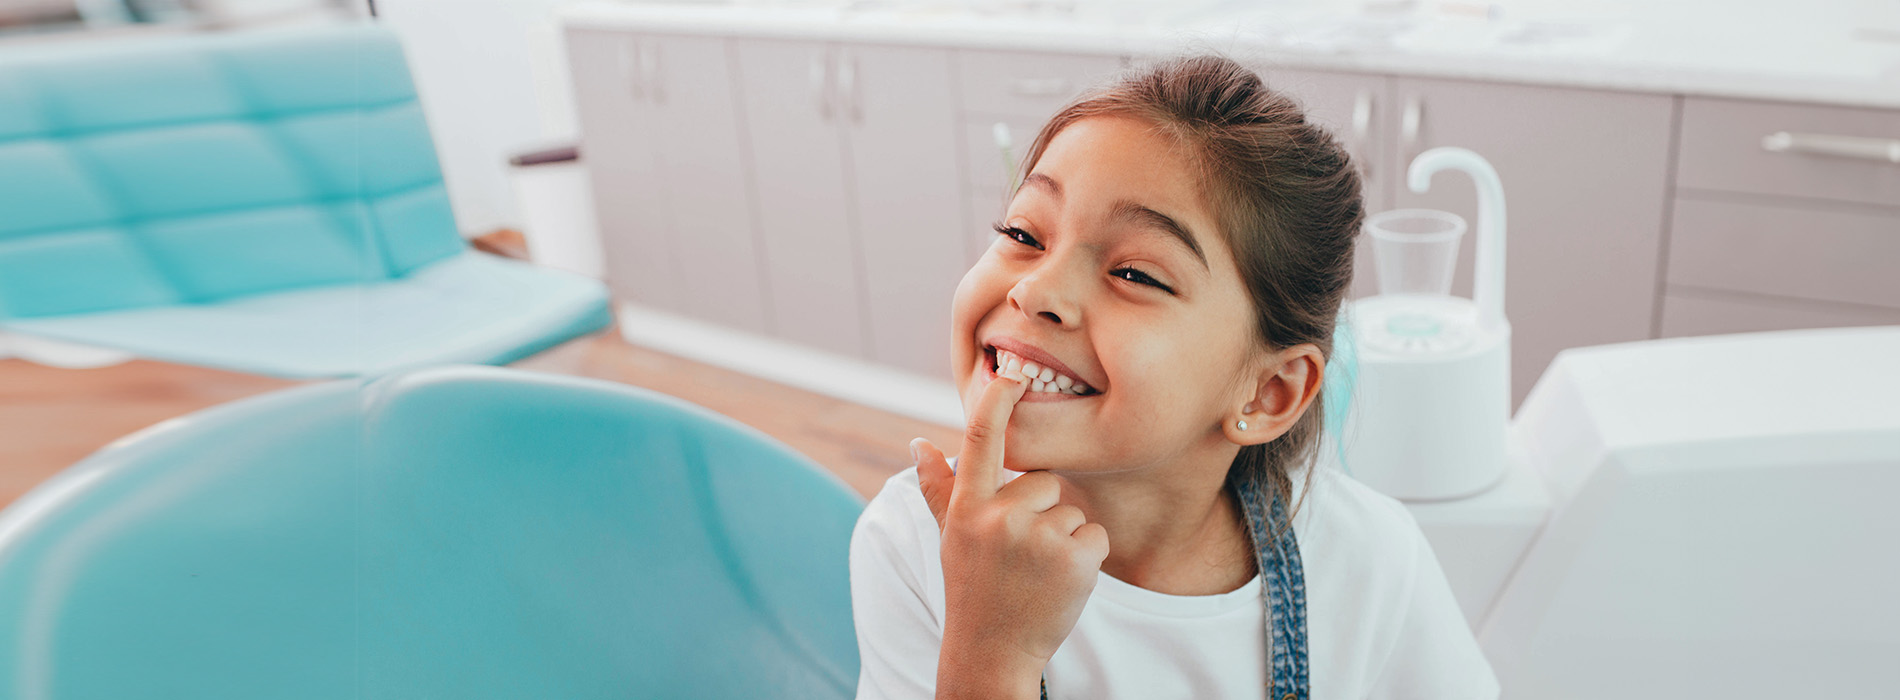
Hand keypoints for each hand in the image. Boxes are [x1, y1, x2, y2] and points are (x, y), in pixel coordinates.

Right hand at [913, 373, 1109, 696]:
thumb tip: (918, 443)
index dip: (997, 401)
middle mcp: (998, 517)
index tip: (1011, 371)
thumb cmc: (972, 588)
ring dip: (1063, 538)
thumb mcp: (950, 537)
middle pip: (1044, 481)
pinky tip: (1060, 582)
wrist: (994, 651)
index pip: (980, 440)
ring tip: (1037, 572)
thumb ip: (938, 489)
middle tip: (1020, 554)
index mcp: (968, 507)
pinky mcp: (1074, 558)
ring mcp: (1037, 538)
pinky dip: (1086, 557)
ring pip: (1071, 510)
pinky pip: (1094, 534)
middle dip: (1041, 511)